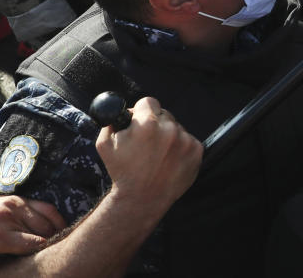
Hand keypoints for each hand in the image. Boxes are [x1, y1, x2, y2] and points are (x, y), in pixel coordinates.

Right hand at [97, 97, 201, 217]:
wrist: (141, 199)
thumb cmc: (121, 172)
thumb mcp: (105, 143)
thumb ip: (113, 119)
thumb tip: (124, 108)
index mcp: (147, 123)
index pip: (148, 102)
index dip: (142, 111)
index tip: (139, 122)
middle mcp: (169, 129)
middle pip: (164, 114)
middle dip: (155, 124)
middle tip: (147, 144)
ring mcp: (185, 140)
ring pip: (176, 128)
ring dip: (168, 137)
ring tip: (157, 156)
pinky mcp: (197, 151)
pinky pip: (188, 140)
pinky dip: (180, 148)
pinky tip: (168, 161)